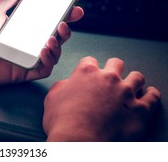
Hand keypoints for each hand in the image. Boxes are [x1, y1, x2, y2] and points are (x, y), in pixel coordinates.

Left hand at [0, 0, 83, 87]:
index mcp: (21, 29)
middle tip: (68, 18)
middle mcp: (25, 44)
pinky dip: (48, 59)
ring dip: (59, 43)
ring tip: (56, 33)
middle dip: (66, 28)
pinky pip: (42, 69)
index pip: (47, 21)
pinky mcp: (20, 73)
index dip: (63, 15)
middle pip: (54, 37)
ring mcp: (24, 59)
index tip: (74, 6)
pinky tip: (44, 48)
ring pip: (52, 54)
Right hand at [43, 56, 160, 140]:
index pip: (90, 61)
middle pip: (116, 64)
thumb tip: (68, 84)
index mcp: (86, 72)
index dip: (89, 69)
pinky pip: (152, 97)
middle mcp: (108, 78)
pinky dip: (151, 95)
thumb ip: (63, 85)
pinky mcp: (139, 110)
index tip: (89, 76)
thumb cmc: (62, 122)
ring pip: (136, 77)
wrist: (77, 142)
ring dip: (133, 81)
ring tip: (130, 88)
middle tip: (109, 80)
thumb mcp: (52, 98)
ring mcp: (126, 93)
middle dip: (113, 70)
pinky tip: (148, 95)